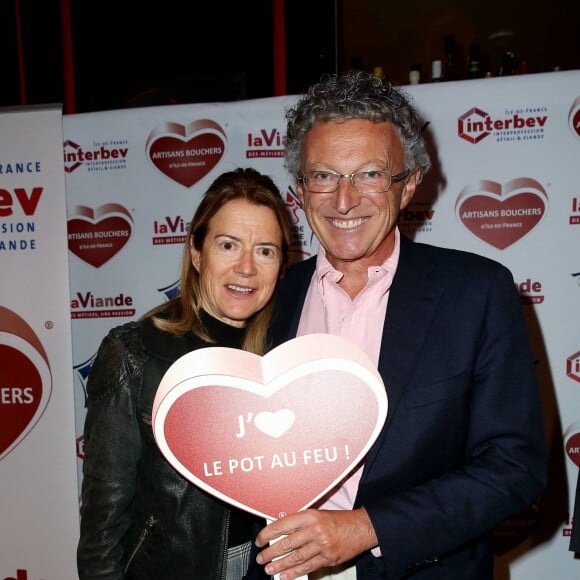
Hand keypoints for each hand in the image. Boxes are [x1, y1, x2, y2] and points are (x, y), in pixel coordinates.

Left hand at [255, 507, 377, 578]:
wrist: (361, 527)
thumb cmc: (339, 520)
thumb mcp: (318, 514)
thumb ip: (300, 521)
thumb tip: (280, 529)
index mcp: (310, 515)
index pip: (283, 524)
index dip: (268, 533)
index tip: (260, 540)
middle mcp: (315, 529)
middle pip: (287, 543)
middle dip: (271, 553)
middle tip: (261, 558)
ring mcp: (322, 545)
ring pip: (296, 557)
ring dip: (280, 565)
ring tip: (269, 569)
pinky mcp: (328, 558)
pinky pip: (308, 567)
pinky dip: (294, 572)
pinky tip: (285, 575)